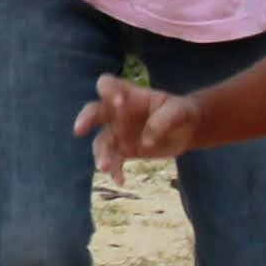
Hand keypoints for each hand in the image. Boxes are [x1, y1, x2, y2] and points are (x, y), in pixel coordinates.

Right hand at [75, 73, 201, 177]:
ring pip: (101, 142)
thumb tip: (147, 141)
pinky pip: (113, 161)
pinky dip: (114, 171)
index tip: (119, 102)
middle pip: (94, 111)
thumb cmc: (181, 113)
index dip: (109, 91)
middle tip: (80, 129)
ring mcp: (118, 132)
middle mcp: (118, 113)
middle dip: (86, 119)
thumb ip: (163, 121)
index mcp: (129, 95)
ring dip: (100, 154)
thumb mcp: (179, 112)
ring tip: (104, 167)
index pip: (109, 85)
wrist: (185, 131)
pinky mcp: (123, 151)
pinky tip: (120, 180)